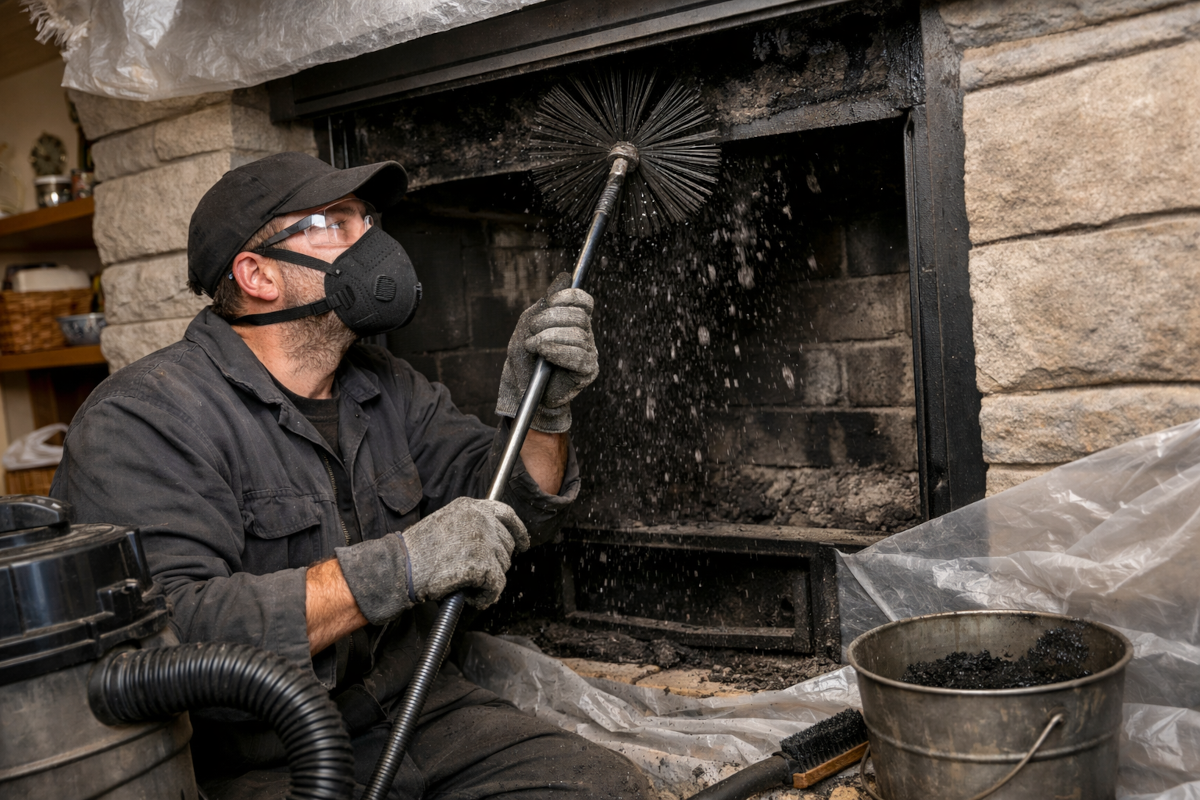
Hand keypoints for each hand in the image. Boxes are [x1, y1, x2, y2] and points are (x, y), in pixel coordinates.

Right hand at [335, 497, 528, 622]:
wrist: (401, 567)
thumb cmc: (418, 551)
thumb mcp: (446, 522)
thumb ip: (470, 524)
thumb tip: (494, 538)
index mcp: (471, 507)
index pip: (507, 514)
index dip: (518, 530)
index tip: (524, 543)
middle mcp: (481, 520)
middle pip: (507, 544)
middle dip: (497, 562)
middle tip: (476, 574)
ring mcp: (483, 541)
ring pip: (503, 566)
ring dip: (489, 579)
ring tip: (466, 583)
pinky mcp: (483, 565)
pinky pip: (496, 586)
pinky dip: (486, 596)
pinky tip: (472, 597)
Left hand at [496, 271, 598, 433]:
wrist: (523, 388)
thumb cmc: (526, 357)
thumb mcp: (528, 324)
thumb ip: (546, 303)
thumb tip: (564, 277)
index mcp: (574, 321)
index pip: (583, 300)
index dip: (566, 297)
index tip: (547, 303)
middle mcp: (586, 335)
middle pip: (578, 316)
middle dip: (549, 319)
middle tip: (530, 331)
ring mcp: (589, 353)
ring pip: (577, 334)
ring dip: (547, 337)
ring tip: (532, 347)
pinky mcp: (588, 371)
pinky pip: (578, 356)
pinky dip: (557, 351)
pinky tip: (544, 354)